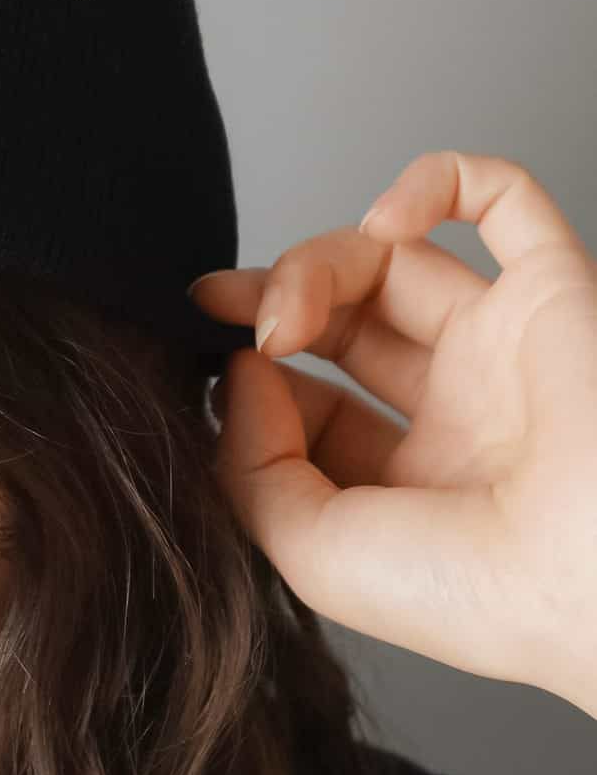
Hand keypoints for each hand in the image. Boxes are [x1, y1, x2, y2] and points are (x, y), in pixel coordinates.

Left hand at [187, 149, 596, 719]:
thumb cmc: (476, 594)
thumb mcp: (312, 553)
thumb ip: (251, 463)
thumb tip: (242, 371)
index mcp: (416, 485)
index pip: (316, 403)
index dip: (253, 376)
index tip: (213, 371)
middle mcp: (464, 412)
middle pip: (347, 318)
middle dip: (273, 298)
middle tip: (221, 305)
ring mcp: (510, 348)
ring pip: (398, 258)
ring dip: (322, 258)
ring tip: (291, 307)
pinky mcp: (560, 290)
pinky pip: (507, 198)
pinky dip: (437, 180)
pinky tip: (387, 220)